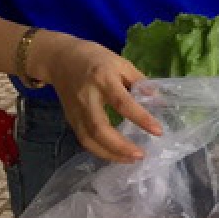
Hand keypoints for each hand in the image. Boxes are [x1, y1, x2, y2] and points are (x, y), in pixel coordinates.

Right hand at [33, 32, 162, 162]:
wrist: (60, 59)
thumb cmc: (95, 58)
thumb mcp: (120, 62)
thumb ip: (138, 81)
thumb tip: (158, 100)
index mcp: (103, 79)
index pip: (122, 103)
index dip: (141, 118)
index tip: (158, 131)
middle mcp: (87, 98)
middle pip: (100, 129)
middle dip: (120, 147)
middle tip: (141, 155)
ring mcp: (76, 111)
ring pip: (89, 139)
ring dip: (110, 154)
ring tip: (130, 160)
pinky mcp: (70, 119)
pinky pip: (84, 139)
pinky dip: (99, 150)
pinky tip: (114, 154)